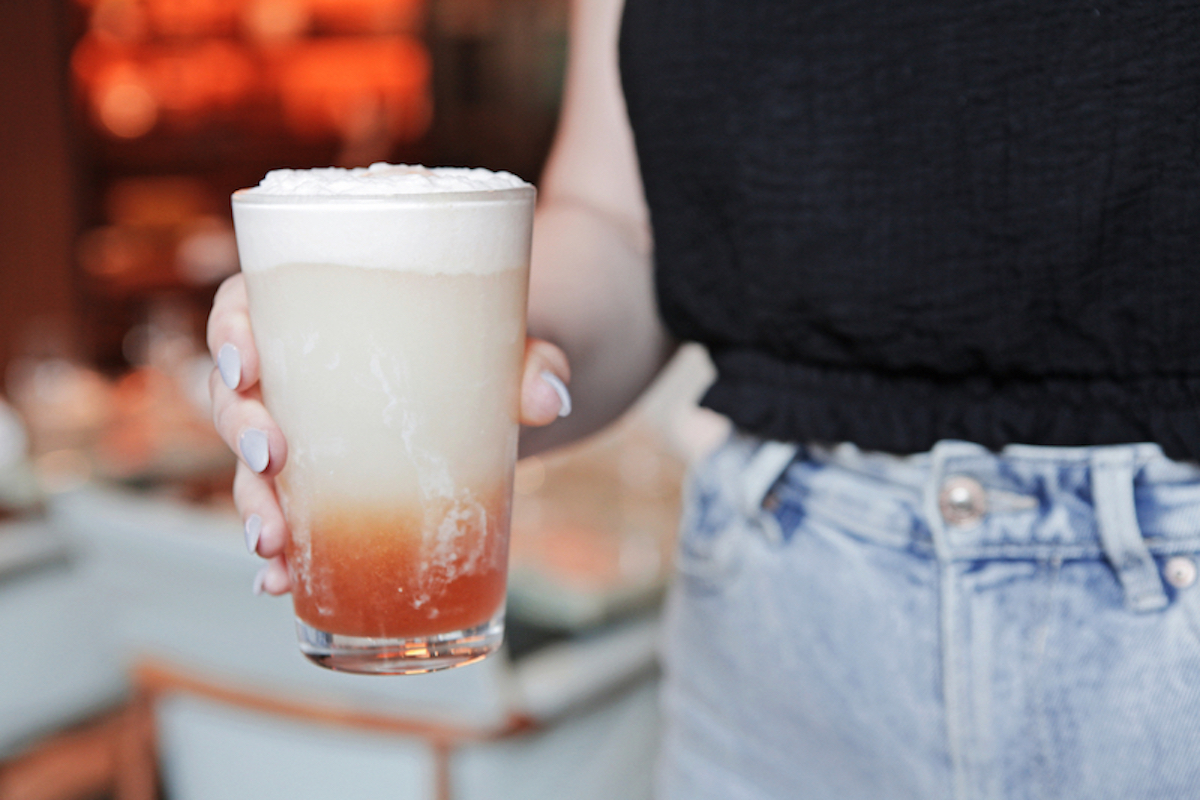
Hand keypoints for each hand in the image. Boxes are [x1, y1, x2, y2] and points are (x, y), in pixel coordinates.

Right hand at [206, 273, 571, 594]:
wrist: (512, 387)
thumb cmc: (492, 342)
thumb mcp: (514, 340)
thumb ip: (535, 359)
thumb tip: (551, 399)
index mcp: (322, 310)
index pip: (246, 304)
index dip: (229, 332)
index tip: (247, 366)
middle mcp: (301, 372)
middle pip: (239, 394)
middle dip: (241, 429)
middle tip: (273, 457)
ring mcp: (311, 434)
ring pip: (254, 465)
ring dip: (251, 504)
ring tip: (272, 545)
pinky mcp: (333, 485)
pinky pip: (291, 514)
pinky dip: (282, 553)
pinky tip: (281, 583)